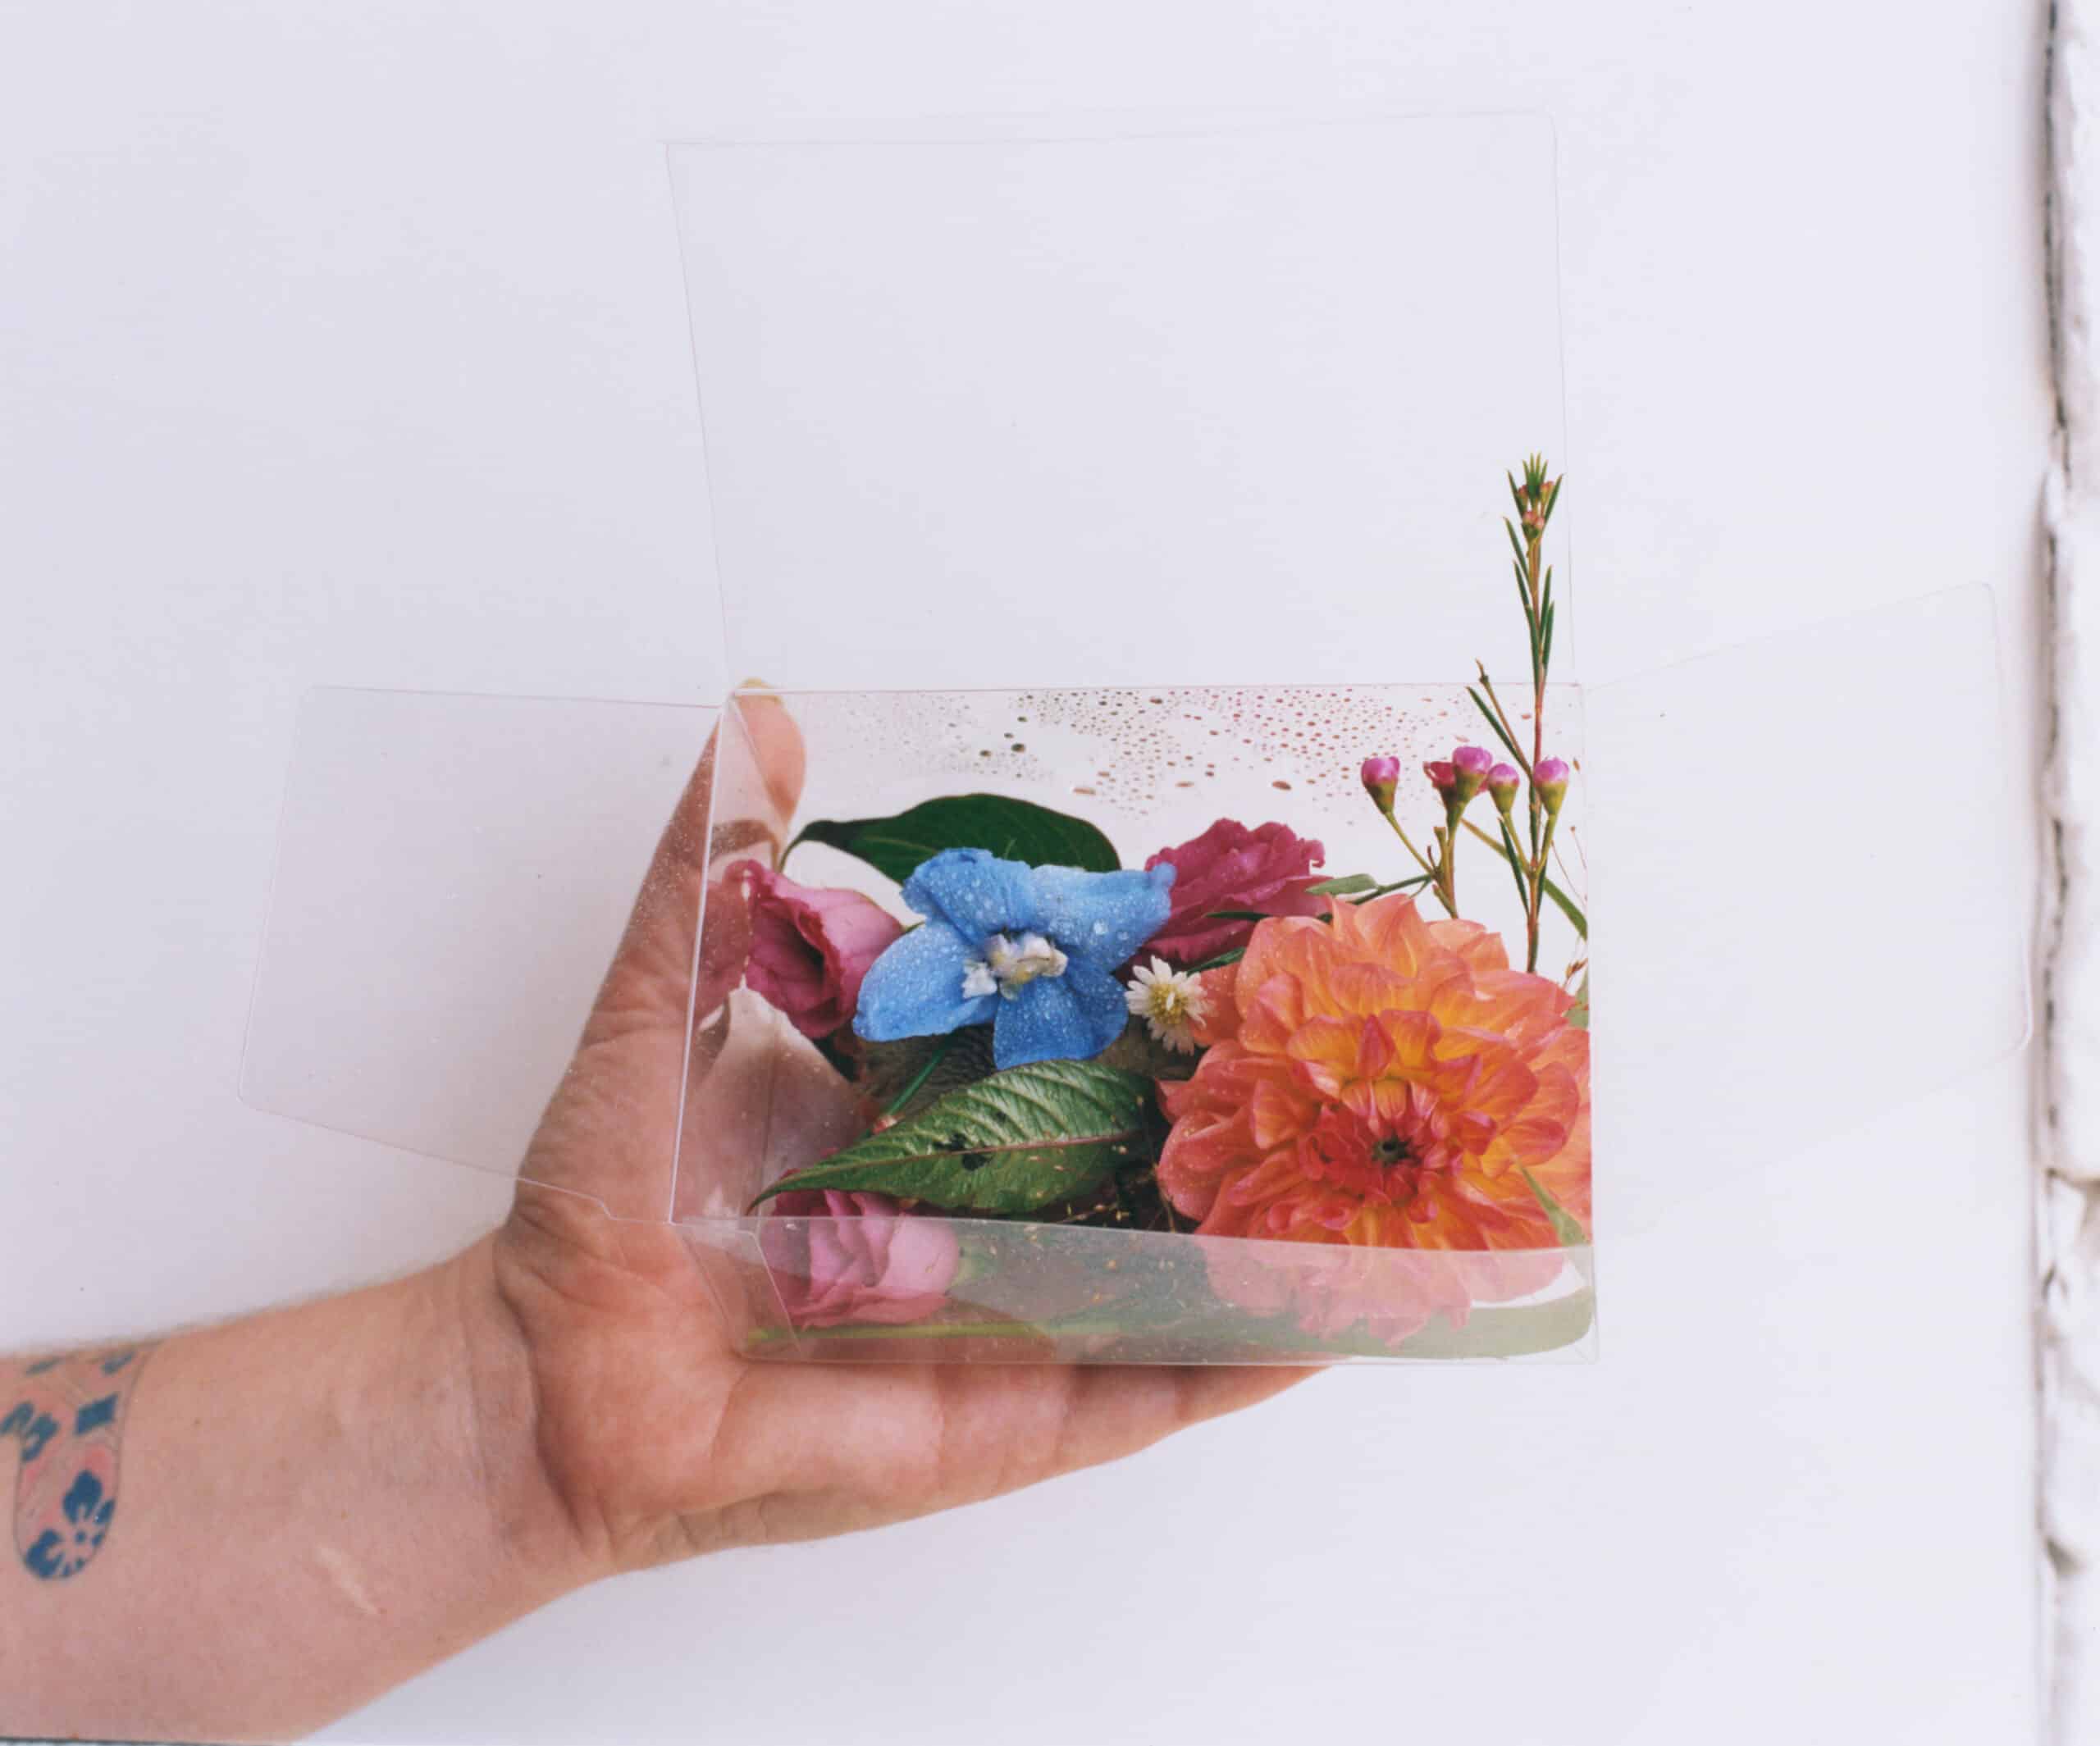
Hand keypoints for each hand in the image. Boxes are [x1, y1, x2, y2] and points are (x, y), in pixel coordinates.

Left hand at [466, 696, 1302, 1579]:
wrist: (562, 1383)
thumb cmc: (605, 1197)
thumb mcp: (665, 1002)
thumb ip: (714, 871)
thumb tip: (763, 711)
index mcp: (938, 1111)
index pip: (1079, 1034)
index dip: (1164, 985)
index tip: (1264, 922)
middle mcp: (1002, 1210)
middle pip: (1159, 1146)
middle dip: (1264, 1098)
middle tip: (1384, 1033)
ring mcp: (1028, 1316)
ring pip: (1187, 1269)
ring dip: (1294, 1227)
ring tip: (1420, 1171)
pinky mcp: (1026, 1417)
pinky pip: (1158, 1388)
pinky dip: (1255, 1357)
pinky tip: (1356, 1315)